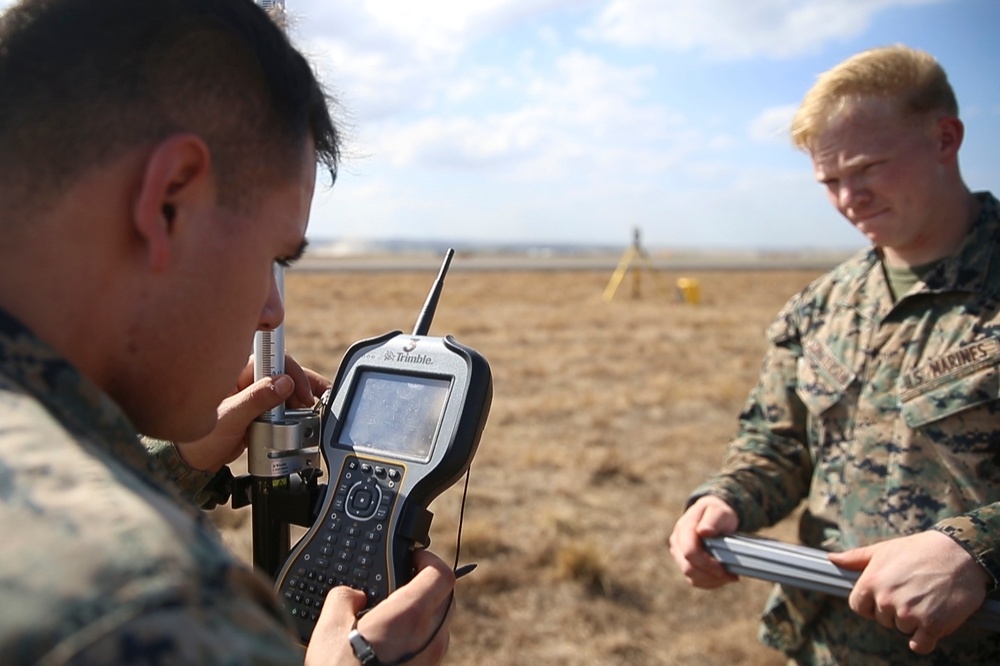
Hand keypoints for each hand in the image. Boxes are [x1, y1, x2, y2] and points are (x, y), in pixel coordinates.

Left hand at [175, 354, 330, 471]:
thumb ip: (257, 399)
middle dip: (302, 386)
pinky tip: (303, 419)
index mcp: (237, 372)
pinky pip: (282, 407)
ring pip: (286, 390)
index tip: (304, 391)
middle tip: (313, 405)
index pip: (273, 359)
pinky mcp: (260, 412)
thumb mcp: (230, 417)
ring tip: (311, 413)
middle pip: (284, 373)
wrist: (194, 463)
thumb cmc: (202, 438)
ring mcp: (256, 396)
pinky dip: (295, 412)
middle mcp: (249, 380)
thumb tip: (284, 383)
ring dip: (300, 400)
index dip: (292, 372)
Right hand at [306, 549, 455, 665]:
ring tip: (393, 616)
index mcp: (410, 617)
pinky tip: (392, 644)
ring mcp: (432, 661)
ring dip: (425, 613)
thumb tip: (352, 594)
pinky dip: (420, 637)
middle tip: (402, 583)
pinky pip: (432, 648)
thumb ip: (344, 598)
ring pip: (442, 624)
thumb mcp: (329, 628)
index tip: (414, 557)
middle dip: (428, 585)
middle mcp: (430, 639)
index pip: (442, 574)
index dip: (430, 558)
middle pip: (447, 597)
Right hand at [668, 495, 739, 587]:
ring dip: (712, 580)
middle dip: (711, 574)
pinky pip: (694, 580)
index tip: (724, 568)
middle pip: (689, 568)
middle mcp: (677, 542)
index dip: (707, 563)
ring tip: (729, 575)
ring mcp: (679, 554)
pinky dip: (710, 582)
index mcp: (683, 528)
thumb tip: (704, 531)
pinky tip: (722, 577)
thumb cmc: (717, 512)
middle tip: (732, 575)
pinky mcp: (684, 563)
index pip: (690, 552)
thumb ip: (712, 520)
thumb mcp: (719, 511)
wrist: (713, 515)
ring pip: (691, 577)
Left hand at [829, 530, 990, 653]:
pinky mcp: (932, 625)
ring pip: (902, 630)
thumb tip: (832, 558)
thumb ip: (856, 558)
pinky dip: (926, 639)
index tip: (886, 597)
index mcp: (871, 582)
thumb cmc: (919, 550)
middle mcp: (887, 599)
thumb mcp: (884, 549)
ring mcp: (909, 614)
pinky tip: (933, 620)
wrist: (960, 553)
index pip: (858, 607)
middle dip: (895, 610)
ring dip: (914, 621)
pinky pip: (920, 645)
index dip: (871, 604)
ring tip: (926, 597)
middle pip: (882, 619)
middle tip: (912, 592)